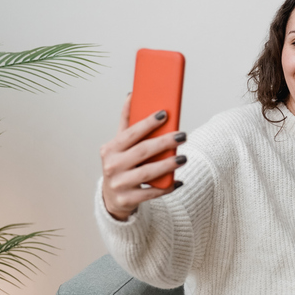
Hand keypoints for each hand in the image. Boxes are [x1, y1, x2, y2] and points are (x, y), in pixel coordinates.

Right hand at [100, 94, 186, 220]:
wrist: (112, 198)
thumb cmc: (120, 164)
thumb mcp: (119, 145)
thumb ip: (126, 122)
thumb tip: (131, 94)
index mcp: (110, 149)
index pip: (131, 133)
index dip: (148, 123)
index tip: (165, 114)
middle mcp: (112, 166)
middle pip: (143, 152)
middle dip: (164, 142)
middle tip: (183, 135)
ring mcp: (119, 184)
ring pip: (148, 173)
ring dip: (168, 165)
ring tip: (183, 158)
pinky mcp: (128, 199)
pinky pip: (152, 192)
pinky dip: (166, 187)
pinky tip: (178, 181)